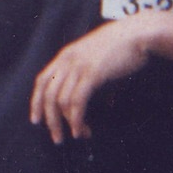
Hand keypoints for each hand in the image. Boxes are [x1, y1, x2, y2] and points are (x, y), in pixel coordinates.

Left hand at [28, 12, 172, 143]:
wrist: (136, 33)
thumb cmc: (121, 46)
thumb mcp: (96, 56)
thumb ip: (88, 73)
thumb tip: (95, 98)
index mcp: (66, 55)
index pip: (42, 81)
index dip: (36, 102)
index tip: (36, 120)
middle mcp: (68, 60)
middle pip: (48, 94)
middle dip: (50, 120)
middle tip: (57, 138)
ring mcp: (79, 66)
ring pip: (61, 101)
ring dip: (67, 123)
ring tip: (77, 135)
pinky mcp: (92, 73)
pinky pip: (77, 101)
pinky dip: (77, 119)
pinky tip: (82, 129)